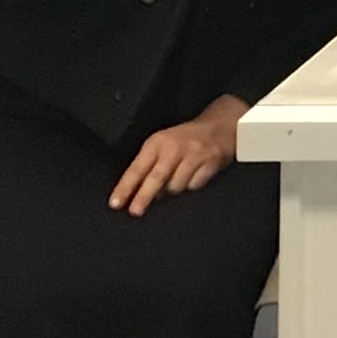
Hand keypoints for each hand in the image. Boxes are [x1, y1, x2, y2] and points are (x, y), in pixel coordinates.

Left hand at [110, 97, 243, 216]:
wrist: (220, 125)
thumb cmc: (185, 140)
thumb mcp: (162, 145)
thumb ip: (149, 166)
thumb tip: (135, 194)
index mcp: (157, 143)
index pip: (137, 168)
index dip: (125, 187)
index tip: (116, 203)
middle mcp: (175, 148)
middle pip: (156, 177)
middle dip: (144, 196)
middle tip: (135, 212)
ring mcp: (194, 155)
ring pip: (177, 185)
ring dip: (172, 191)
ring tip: (174, 183)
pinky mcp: (211, 162)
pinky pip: (195, 185)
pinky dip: (191, 186)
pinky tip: (192, 179)